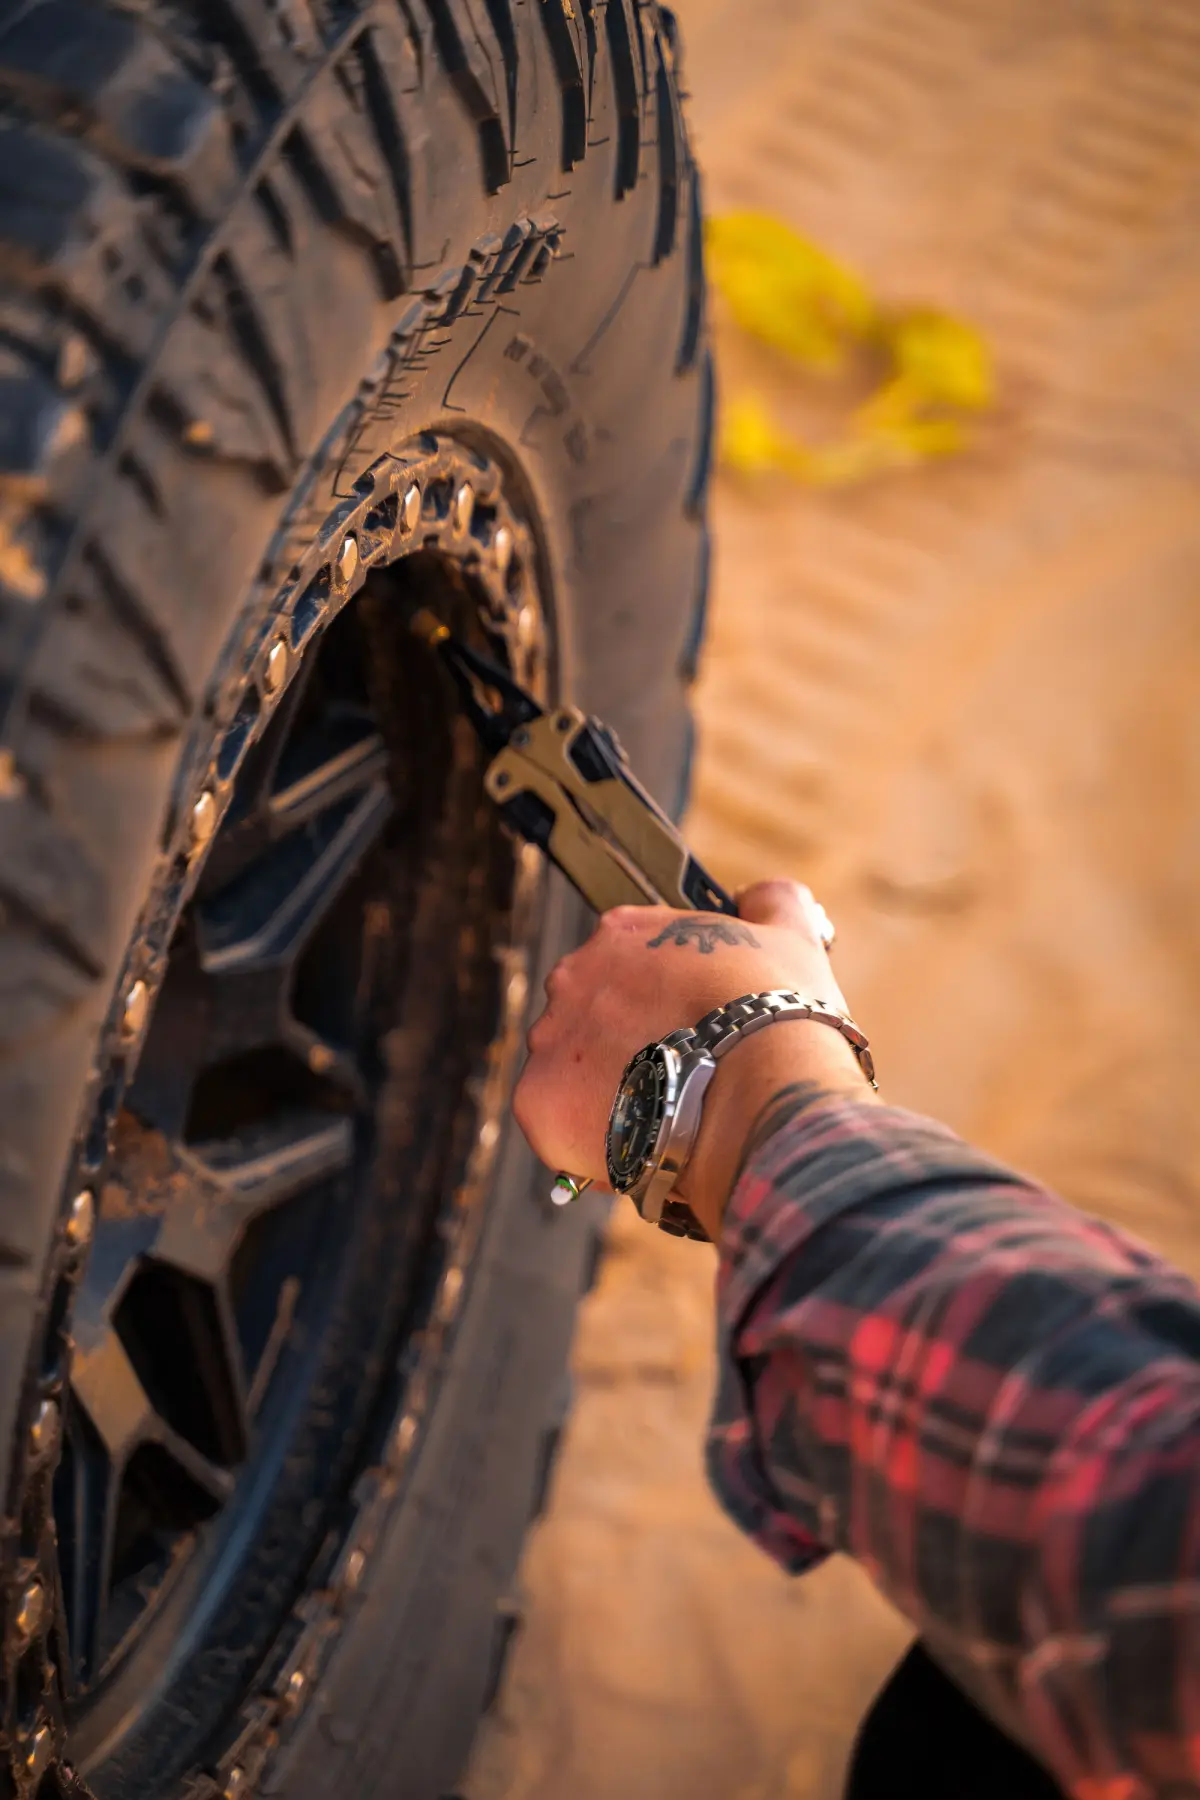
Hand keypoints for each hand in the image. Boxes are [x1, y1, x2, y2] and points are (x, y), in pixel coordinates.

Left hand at [513, 880, 874, 1239]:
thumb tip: (760, 896)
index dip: (658, 1006)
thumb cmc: (778, 1013)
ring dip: (608, 1096)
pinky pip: (557, 1127)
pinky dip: (591, 1143)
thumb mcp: (789, 936)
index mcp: (621, 933)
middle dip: (625, 1048)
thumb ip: (770, 904)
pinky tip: (640, 1146)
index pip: (624, 968)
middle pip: (590, 1019)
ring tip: (664, 1119)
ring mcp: (551, 1041)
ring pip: (571, 1076)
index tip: (687, 1032)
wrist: (762, 1089)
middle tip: (677, 1077)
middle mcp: (572, 978)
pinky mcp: (539, 1104)